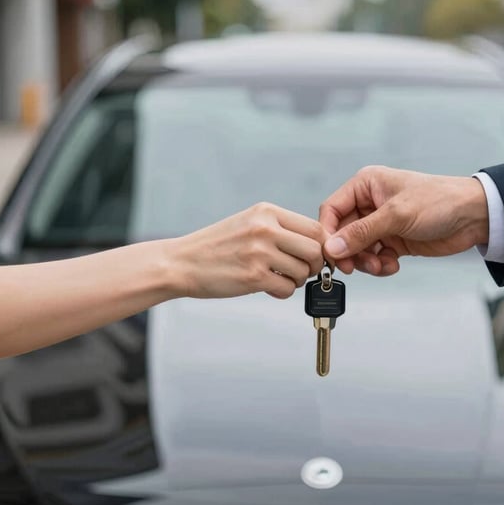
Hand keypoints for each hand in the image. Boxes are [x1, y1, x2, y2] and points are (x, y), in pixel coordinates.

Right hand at [171, 202, 326, 298]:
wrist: (181, 263)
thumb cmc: (217, 247)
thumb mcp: (248, 223)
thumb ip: (280, 229)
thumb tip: (317, 245)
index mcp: (266, 212)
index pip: (314, 227)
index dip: (322, 246)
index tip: (315, 257)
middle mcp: (265, 228)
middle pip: (315, 250)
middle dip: (314, 265)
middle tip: (301, 271)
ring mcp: (259, 252)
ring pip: (303, 272)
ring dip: (296, 280)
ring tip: (279, 278)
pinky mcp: (253, 277)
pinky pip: (287, 289)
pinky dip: (283, 292)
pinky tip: (269, 287)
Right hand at [319, 166, 488, 275]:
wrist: (474, 216)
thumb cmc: (439, 201)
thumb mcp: (396, 215)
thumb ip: (362, 233)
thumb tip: (332, 247)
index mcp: (366, 185)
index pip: (332, 210)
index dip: (328, 233)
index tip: (332, 254)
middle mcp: (370, 203)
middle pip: (342, 233)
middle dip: (349, 252)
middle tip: (354, 268)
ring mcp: (381, 224)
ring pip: (357, 249)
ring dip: (366, 262)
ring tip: (381, 266)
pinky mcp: (393, 240)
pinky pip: (374, 257)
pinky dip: (380, 265)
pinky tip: (393, 265)